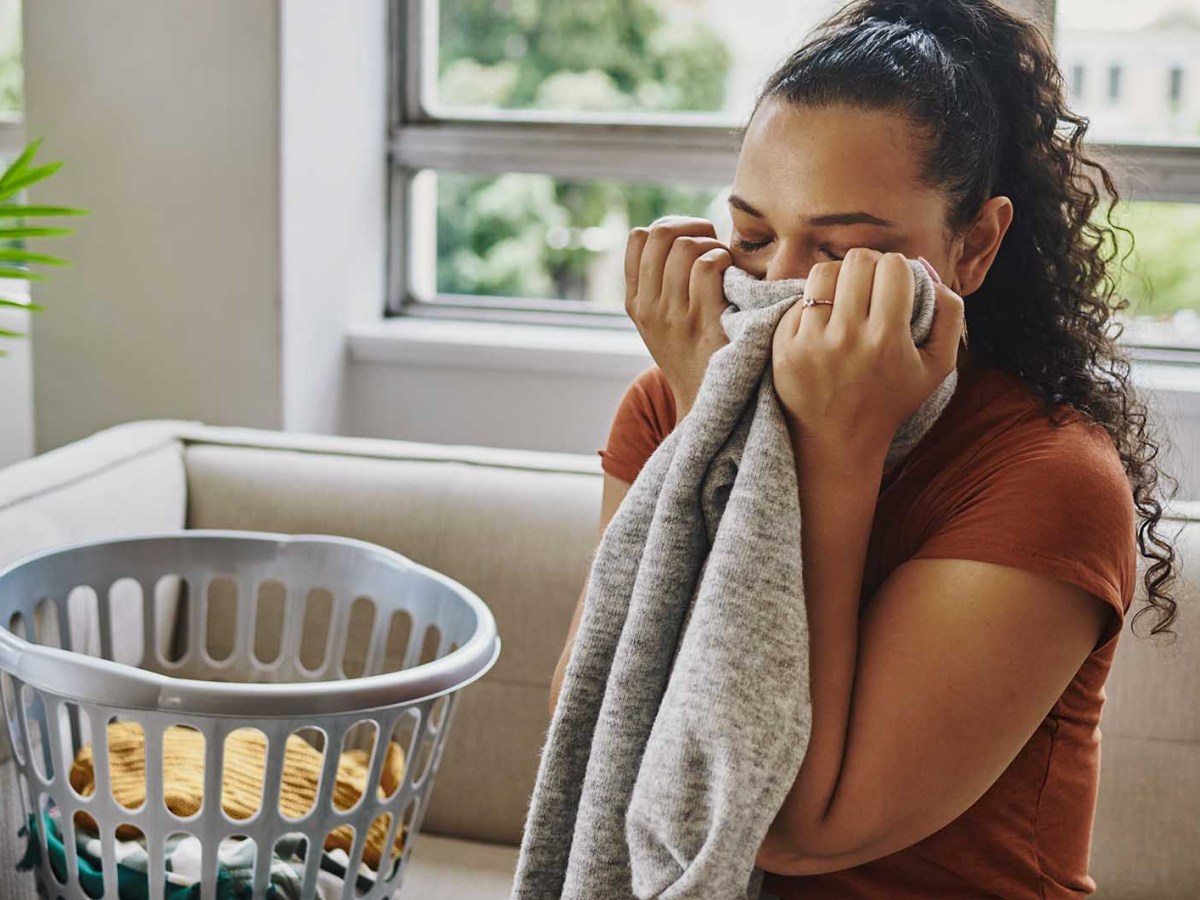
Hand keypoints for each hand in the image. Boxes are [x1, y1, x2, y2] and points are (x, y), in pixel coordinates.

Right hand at [625, 216, 732, 411]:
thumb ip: (658, 283)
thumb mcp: (659, 322)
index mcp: (636, 302)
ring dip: (712, 245)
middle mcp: (649, 307)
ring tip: (722, 263)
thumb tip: (678, 233)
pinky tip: (731, 276)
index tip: (689, 240)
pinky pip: (707, 267)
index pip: (638, 238)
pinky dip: (723, 260)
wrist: (705, 401)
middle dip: (692, 227)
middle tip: (711, 243)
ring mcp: (675, 315)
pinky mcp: (703, 323)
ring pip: (686, 247)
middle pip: (661, 234)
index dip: (668, 227)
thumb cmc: (692, 353)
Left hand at [771, 249, 963, 455]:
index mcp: (888, 339)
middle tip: (870, 284)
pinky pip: (799, 299)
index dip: (897, 268)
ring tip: (845, 296)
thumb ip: (950, 317)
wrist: (837, 441)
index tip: (895, 284)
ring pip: (823, 272)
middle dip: (869, 266)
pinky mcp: (784, 345)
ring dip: (838, 277)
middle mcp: (847, 337)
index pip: (892, 267)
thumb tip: (931, 274)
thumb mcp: (937, 367)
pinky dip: (814, 303)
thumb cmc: (890, 400)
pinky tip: (824, 322)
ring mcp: (811, 341)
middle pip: (857, 261)